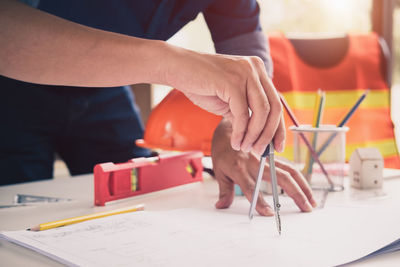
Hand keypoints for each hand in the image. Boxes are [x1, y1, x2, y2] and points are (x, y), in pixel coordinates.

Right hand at [165, 47, 284, 155]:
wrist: (177, 68)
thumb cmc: (201, 84)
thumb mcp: (228, 101)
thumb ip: (244, 114)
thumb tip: (256, 138)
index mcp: (257, 71)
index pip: (276, 103)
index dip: (279, 127)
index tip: (277, 146)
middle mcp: (255, 69)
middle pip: (274, 108)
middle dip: (269, 134)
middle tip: (260, 151)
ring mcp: (245, 72)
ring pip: (261, 111)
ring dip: (254, 135)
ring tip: (244, 147)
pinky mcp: (232, 81)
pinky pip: (242, 113)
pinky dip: (240, 131)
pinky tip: (235, 141)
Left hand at [211, 119, 316, 215]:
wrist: (228, 129)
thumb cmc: (223, 152)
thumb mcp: (219, 172)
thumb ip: (224, 191)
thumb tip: (221, 206)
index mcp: (239, 168)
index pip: (250, 188)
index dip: (260, 202)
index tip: (269, 214)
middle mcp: (256, 162)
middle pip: (280, 178)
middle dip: (295, 194)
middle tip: (306, 209)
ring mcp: (266, 158)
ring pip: (289, 171)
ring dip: (303, 186)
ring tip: (311, 202)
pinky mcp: (272, 155)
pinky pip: (288, 166)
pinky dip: (299, 178)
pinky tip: (306, 189)